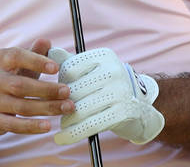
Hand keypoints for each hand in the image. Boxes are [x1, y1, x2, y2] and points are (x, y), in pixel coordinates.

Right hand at [0, 39, 74, 138]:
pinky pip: (15, 125)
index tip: (56, 67)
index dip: (36, 61)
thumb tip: (47, 42)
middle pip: (22, 85)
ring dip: (47, 108)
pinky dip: (32, 126)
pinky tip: (48, 125)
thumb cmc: (2, 81)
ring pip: (22, 106)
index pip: (17, 57)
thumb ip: (31, 54)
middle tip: (67, 91)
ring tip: (67, 107)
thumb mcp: (14, 65)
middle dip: (47, 89)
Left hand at [48, 47, 163, 144]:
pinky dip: (74, 133)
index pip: (70, 68)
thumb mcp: (93, 70)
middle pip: (75, 89)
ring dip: (67, 120)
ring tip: (61, 125)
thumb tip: (48, 51)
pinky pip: (91, 124)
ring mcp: (119, 91)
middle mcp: (113, 71)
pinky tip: (61, 138)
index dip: (59, 82)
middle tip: (54, 111)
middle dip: (61, 102)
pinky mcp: (123, 112)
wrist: (140, 107)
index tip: (55, 93)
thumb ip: (69, 61)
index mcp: (104, 56)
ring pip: (81, 108)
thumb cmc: (108, 86)